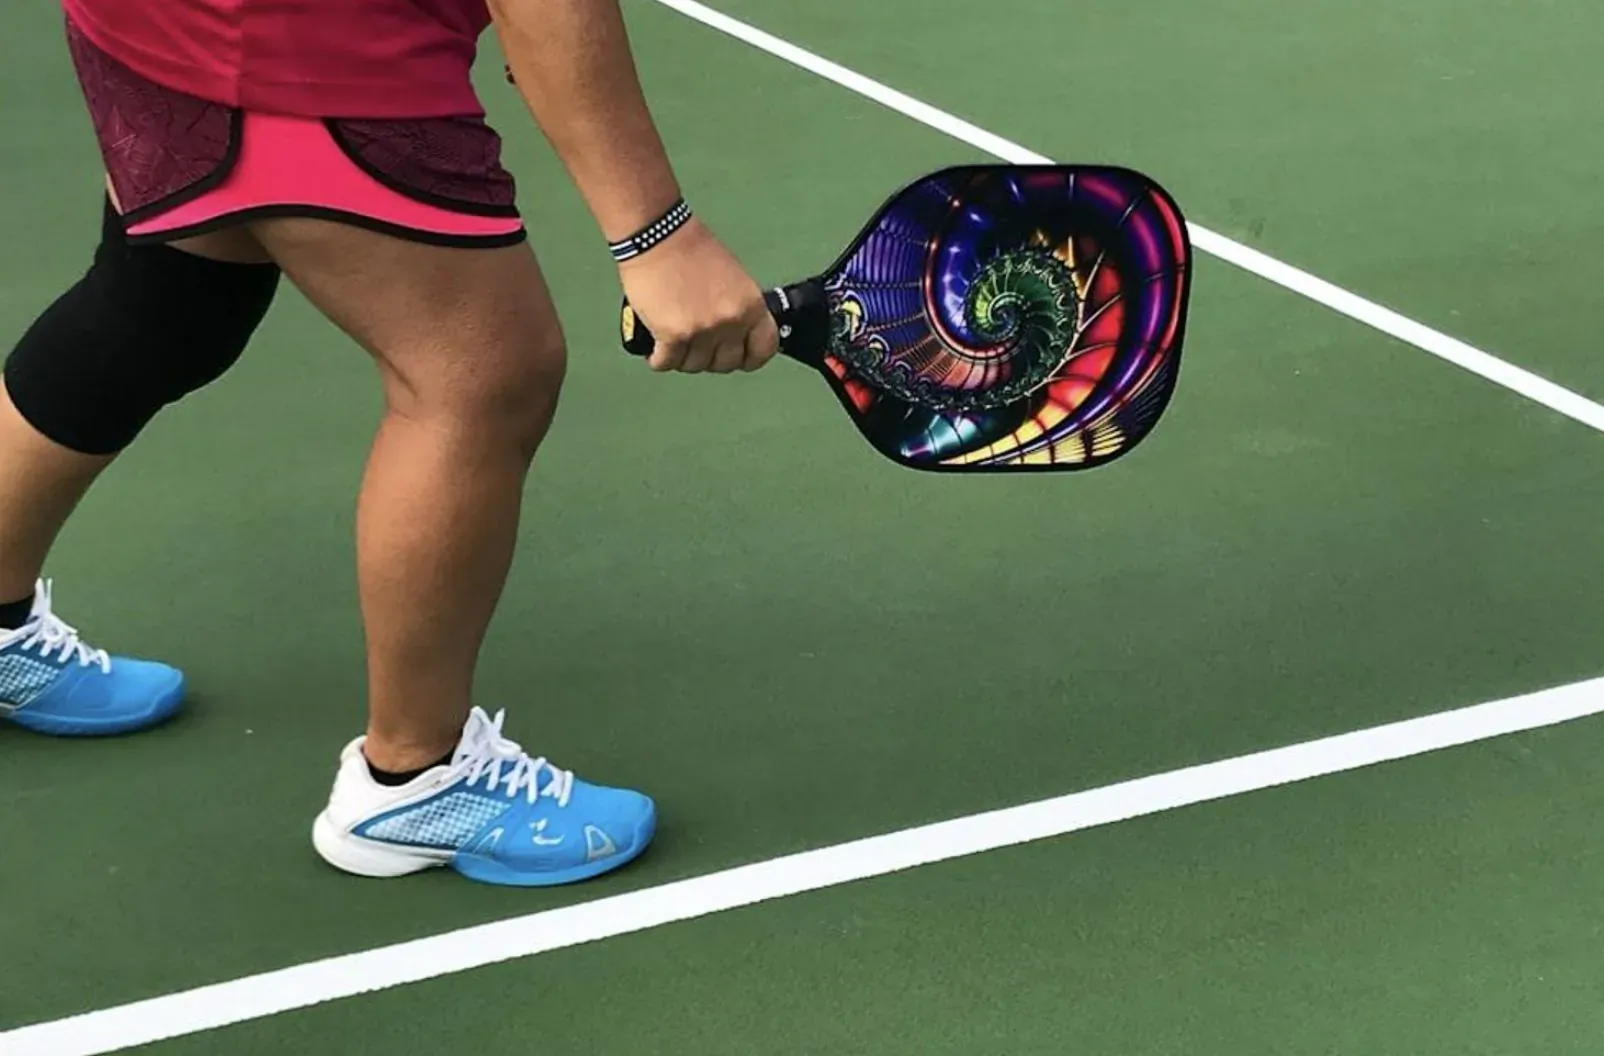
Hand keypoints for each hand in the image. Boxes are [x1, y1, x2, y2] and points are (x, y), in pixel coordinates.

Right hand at [617, 219, 779, 373]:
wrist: (658, 235)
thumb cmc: (690, 249)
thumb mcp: (733, 279)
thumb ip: (737, 309)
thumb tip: (732, 335)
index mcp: (751, 306)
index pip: (764, 349)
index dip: (750, 358)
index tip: (739, 357)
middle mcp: (731, 322)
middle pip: (726, 364)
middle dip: (710, 358)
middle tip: (696, 344)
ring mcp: (702, 331)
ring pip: (694, 366)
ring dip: (681, 357)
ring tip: (672, 339)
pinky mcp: (672, 336)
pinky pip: (666, 363)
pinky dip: (658, 358)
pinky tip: (655, 347)